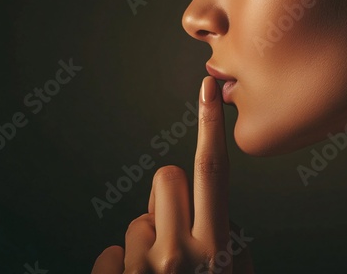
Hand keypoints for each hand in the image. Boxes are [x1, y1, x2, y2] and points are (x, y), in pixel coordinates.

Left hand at [92, 77, 253, 272]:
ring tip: (162, 272)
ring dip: (149, 240)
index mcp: (215, 247)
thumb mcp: (236, 272)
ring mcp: (143, 268)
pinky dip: (123, 265)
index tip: (207, 90)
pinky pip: (110, 252)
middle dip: (169, 196)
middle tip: (176, 231)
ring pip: (138, 221)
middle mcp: (178, 253)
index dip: (210, 126)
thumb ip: (231, 240)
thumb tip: (215, 215)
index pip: (211, 171)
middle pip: (166, 177)